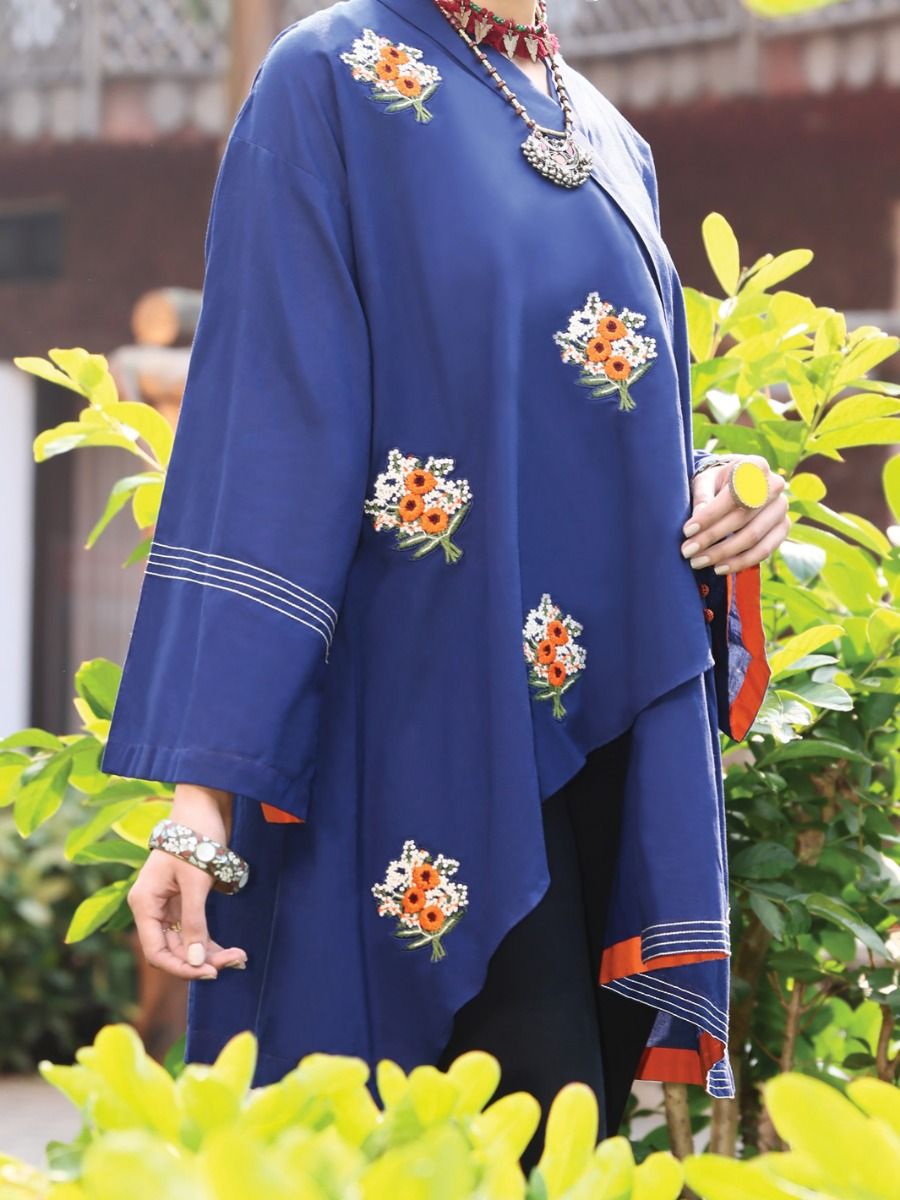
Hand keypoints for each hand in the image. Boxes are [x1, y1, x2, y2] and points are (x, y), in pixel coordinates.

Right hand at [128, 783, 246, 979]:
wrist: (205, 805)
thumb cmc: (196, 837)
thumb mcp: (195, 881)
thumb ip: (194, 921)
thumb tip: (197, 960)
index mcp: (144, 904)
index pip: (157, 951)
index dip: (182, 967)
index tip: (211, 972)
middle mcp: (153, 908)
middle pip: (174, 949)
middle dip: (203, 960)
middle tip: (237, 961)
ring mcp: (169, 905)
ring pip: (187, 942)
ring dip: (211, 952)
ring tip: (240, 958)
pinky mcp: (186, 899)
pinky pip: (196, 929)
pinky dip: (212, 940)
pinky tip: (231, 949)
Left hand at [682, 454, 789, 574]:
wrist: (738, 483)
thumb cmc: (717, 481)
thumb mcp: (705, 480)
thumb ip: (701, 497)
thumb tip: (696, 521)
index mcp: (755, 467)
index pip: (732, 495)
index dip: (710, 515)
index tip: (687, 530)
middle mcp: (775, 485)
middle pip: (742, 518)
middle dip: (711, 537)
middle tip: (687, 551)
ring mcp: (782, 508)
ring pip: (752, 537)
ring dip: (723, 554)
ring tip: (697, 562)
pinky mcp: (783, 528)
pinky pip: (764, 551)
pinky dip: (740, 562)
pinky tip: (719, 568)